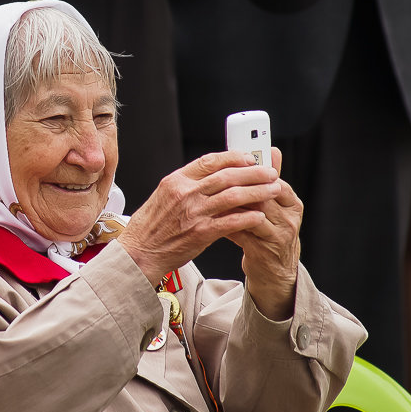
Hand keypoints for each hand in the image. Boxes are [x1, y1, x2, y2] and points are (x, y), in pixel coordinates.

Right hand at [118, 150, 282, 285]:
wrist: (138, 254)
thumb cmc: (150, 228)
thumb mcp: (164, 197)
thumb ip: (187, 186)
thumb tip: (212, 177)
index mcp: (175, 181)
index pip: (209, 161)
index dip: (233, 157)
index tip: (250, 158)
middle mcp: (185, 194)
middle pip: (226, 176)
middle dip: (253, 173)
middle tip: (271, 172)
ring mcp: (193, 213)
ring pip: (233, 196)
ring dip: (257, 192)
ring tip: (273, 190)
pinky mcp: (200, 233)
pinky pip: (230, 222)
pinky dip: (248, 218)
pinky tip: (260, 216)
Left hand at [225, 148, 302, 319]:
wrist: (273, 270)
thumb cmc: (267, 232)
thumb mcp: (270, 206)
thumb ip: (266, 181)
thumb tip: (269, 151)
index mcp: (292, 202)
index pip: (273, 179)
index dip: (251, 171)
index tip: (231, 163)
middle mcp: (290, 217)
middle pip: (262, 194)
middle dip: (237, 185)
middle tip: (215, 177)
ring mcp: (280, 235)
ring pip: (252, 212)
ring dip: (230, 204)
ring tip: (211, 196)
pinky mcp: (265, 250)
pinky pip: (242, 232)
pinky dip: (225, 223)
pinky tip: (212, 217)